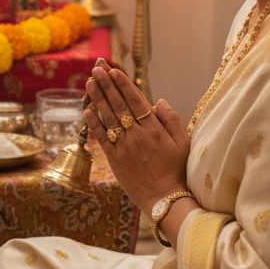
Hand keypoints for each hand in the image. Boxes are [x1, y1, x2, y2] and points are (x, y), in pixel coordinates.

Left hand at [84, 67, 191, 212]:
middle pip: (119, 104)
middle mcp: (137, 135)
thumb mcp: (183, 143)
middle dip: (107, 84)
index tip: (114, 71)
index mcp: (154, 129)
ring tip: (89, 82)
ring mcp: (124, 147)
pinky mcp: (114, 160)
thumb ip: (172, 120)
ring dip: (97, 98)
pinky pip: (101, 139)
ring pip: (108, 118)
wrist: (167, 199)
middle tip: (96, 68)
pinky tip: (86, 111)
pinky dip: (93, 124)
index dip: (123, 84)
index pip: (135, 100)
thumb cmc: (178, 171)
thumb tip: (158, 101)